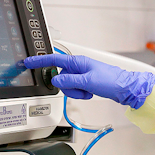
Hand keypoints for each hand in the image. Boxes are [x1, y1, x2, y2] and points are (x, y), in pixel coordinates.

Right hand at [24, 54, 154, 108]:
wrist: (126, 89)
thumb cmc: (112, 81)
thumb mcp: (88, 82)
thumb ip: (70, 81)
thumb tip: (55, 81)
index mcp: (79, 62)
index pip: (55, 60)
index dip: (41, 61)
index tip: (29, 62)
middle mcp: (79, 67)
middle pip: (60, 77)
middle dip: (68, 87)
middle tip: (81, 89)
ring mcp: (82, 75)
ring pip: (67, 85)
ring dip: (75, 92)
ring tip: (88, 91)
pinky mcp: (86, 83)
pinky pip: (75, 89)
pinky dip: (80, 94)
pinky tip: (90, 93)